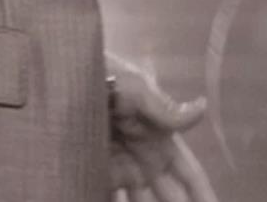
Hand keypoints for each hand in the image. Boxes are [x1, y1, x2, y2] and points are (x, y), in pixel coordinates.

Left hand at [106, 55, 218, 201]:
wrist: (63, 77)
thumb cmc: (105, 77)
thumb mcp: (136, 87)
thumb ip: (165, 108)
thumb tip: (203, 108)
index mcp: (160, 139)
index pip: (188, 174)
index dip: (202, 194)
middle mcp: (144, 161)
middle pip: (169, 197)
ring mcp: (120, 172)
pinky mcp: (97, 176)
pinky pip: (112, 200)